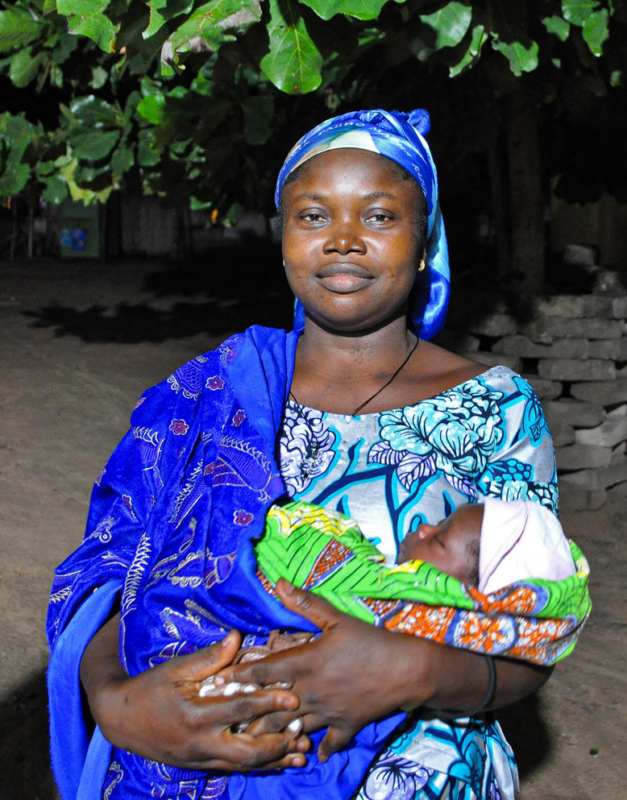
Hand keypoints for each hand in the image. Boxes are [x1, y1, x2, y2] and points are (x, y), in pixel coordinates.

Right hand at [81, 619, 309, 771]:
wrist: (120, 720)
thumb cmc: (150, 688)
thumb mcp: (176, 668)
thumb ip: (209, 657)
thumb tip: (237, 637)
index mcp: (195, 714)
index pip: (239, 710)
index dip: (268, 702)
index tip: (293, 695)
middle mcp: (201, 743)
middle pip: (247, 751)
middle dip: (278, 743)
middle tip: (303, 730)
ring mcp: (201, 759)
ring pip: (244, 766)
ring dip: (274, 761)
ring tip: (302, 752)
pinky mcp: (201, 767)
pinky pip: (235, 770)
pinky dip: (259, 767)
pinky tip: (280, 762)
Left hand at [219, 580, 430, 761]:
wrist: (406, 670)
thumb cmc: (370, 640)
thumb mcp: (337, 618)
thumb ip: (306, 603)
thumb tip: (279, 583)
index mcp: (305, 663)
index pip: (263, 672)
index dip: (238, 676)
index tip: (217, 682)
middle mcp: (310, 692)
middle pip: (270, 707)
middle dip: (247, 713)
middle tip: (225, 719)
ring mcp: (327, 713)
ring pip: (292, 729)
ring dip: (272, 735)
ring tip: (252, 741)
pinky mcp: (346, 726)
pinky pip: (328, 743)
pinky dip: (318, 749)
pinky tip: (309, 754)